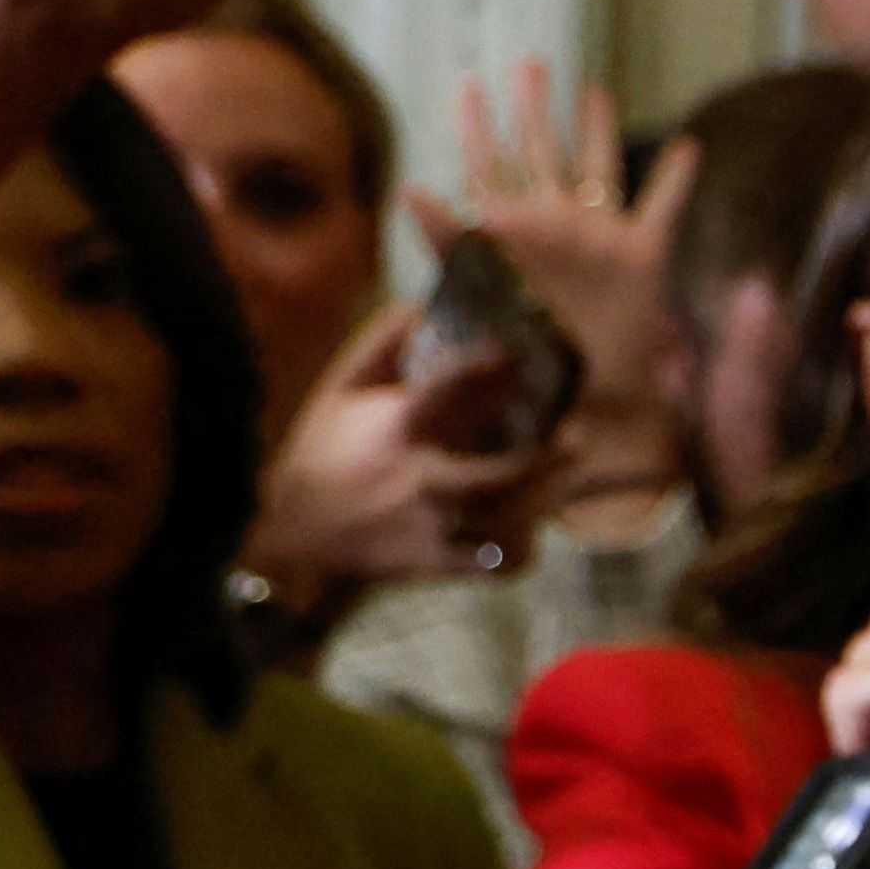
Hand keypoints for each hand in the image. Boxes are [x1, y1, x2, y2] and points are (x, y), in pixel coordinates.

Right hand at [248, 296, 561, 592]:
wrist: (296, 537)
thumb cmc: (325, 452)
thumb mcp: (341, 391)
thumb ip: (381, 345)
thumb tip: (422, 305)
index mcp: (396, 430)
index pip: (441, 393)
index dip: (479, 370)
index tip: (510, 351)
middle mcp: (418, 479)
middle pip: (491, 477)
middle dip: (538, 460)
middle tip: (573, 436)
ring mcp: (431, 526)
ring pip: (503, 521)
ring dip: (541, 498)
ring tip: (564, 471)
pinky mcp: (438, 563)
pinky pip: (495, 564)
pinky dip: (519, 548)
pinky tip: (531, 523)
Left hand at [411, 61, 695, 421]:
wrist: (578, 402)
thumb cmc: (521, 358)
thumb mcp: (477, 290)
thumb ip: (447, 239)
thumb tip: (408, 188)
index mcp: (511, 232)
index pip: (487, 165)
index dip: (476, 126)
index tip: (468, 86)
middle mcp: (554, 226)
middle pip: (541, 152)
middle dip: (534, 108)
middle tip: (529, 64)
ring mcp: (598, 239)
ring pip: (599, 169)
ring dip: (596, 129)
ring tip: (593, 91)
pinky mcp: (640, 260)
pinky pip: (661, 210)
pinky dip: (675, 180)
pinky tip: (687, 147)